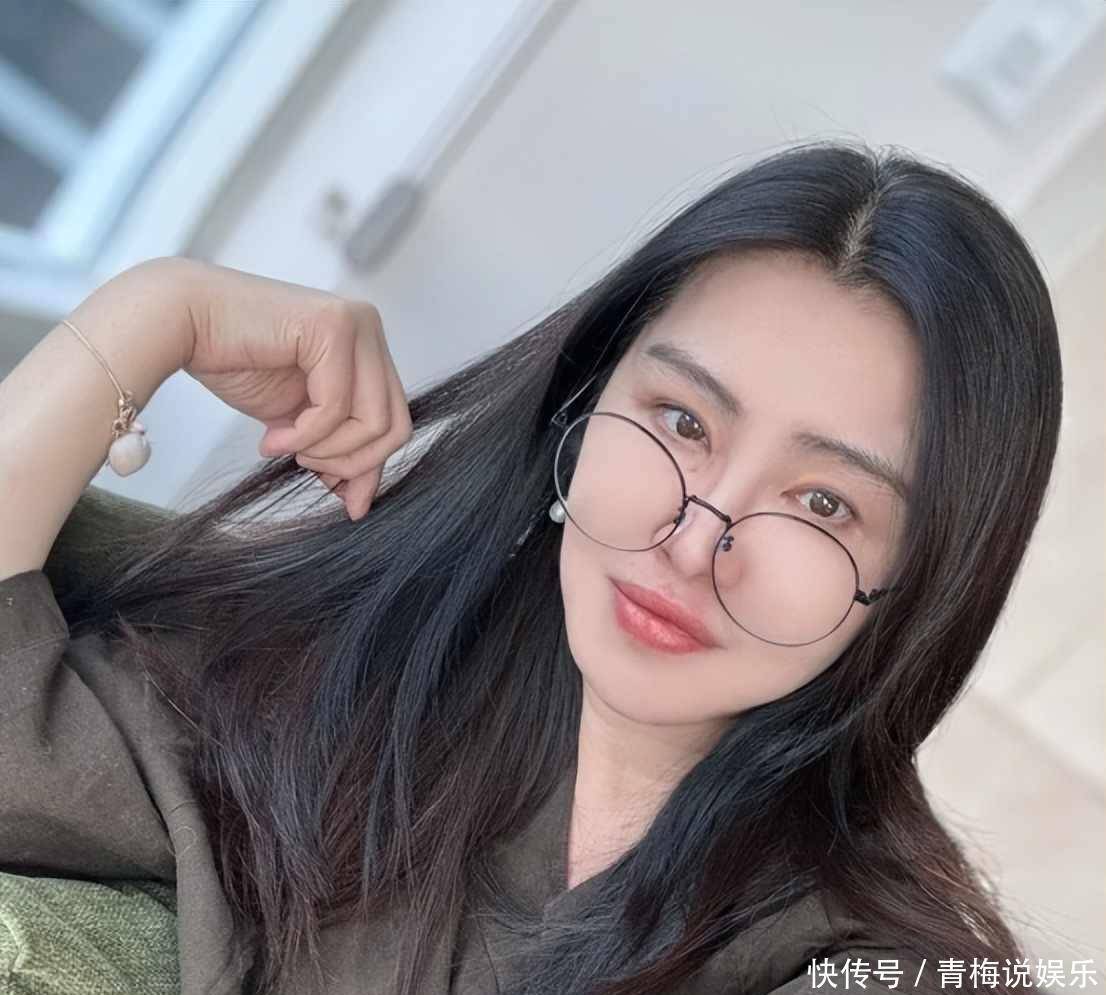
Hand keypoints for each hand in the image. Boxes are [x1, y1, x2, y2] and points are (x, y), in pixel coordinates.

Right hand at [176, 258, 411, 520]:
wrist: (182, 322)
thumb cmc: (234, 363)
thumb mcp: (300, 418)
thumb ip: (336, 446)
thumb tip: (361, 500)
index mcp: (367, 348)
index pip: (394, 420)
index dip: (372, 467)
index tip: (346, 502)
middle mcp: (370, 329)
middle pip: (395, 425)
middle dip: (352, 463)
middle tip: (306, 467)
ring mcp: (356, 324)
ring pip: (375, 421)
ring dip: (326, 450)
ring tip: (284, 447)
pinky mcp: (333, 326)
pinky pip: (337, 407)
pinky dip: (305, 434)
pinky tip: (272, 435)